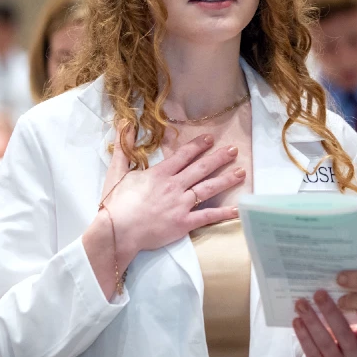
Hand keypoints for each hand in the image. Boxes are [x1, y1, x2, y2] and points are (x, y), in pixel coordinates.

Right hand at [102, 124, 244, 262]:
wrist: (116, 231)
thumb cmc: (115, 204)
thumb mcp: (117, 172)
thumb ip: (123, 148)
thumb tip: (125, 124)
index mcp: (159, 174)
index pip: (183, 156)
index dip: (198, 146)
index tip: (210, 138)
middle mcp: (174, 186)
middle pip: (201, 168)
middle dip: (219, 158)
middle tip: (233, 149)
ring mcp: (181, 205)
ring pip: (208, 188)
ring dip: (226, 179)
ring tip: (241, 172)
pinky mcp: (184, 223)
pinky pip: (207, 216)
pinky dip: (223, 213)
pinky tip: (237, 209)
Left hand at [293, 290, 356, 356]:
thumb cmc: (342, 342)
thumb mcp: (352, 330)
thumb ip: (352, 312)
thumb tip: (343, 281)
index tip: (348, 289)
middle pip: (344, 332)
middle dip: (329, 311)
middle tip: (318, 293)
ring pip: (325, 342)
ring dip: (312, 321)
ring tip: (301, 304)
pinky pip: (312, 353)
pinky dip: (303, 336)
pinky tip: (297, 321)